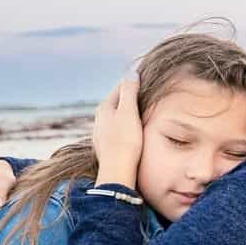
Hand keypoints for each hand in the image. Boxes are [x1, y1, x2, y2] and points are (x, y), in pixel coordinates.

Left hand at [92, 74, 143, 188]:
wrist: (117, 172)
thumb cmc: (124, 141)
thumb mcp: (129, 112)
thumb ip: (129, 91)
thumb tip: (131, 73)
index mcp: (104, 108)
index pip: (119, 88)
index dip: (133, 83)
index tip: (145, 78)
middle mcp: (99, 120)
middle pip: (117, 103)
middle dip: (130, 98)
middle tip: (146, 93)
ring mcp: (102, 134)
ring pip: (116, 118)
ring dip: (128, 114)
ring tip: (141, 112)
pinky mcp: (106, 147)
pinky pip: (117, 131)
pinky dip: (126, 127)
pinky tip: (133, 133)